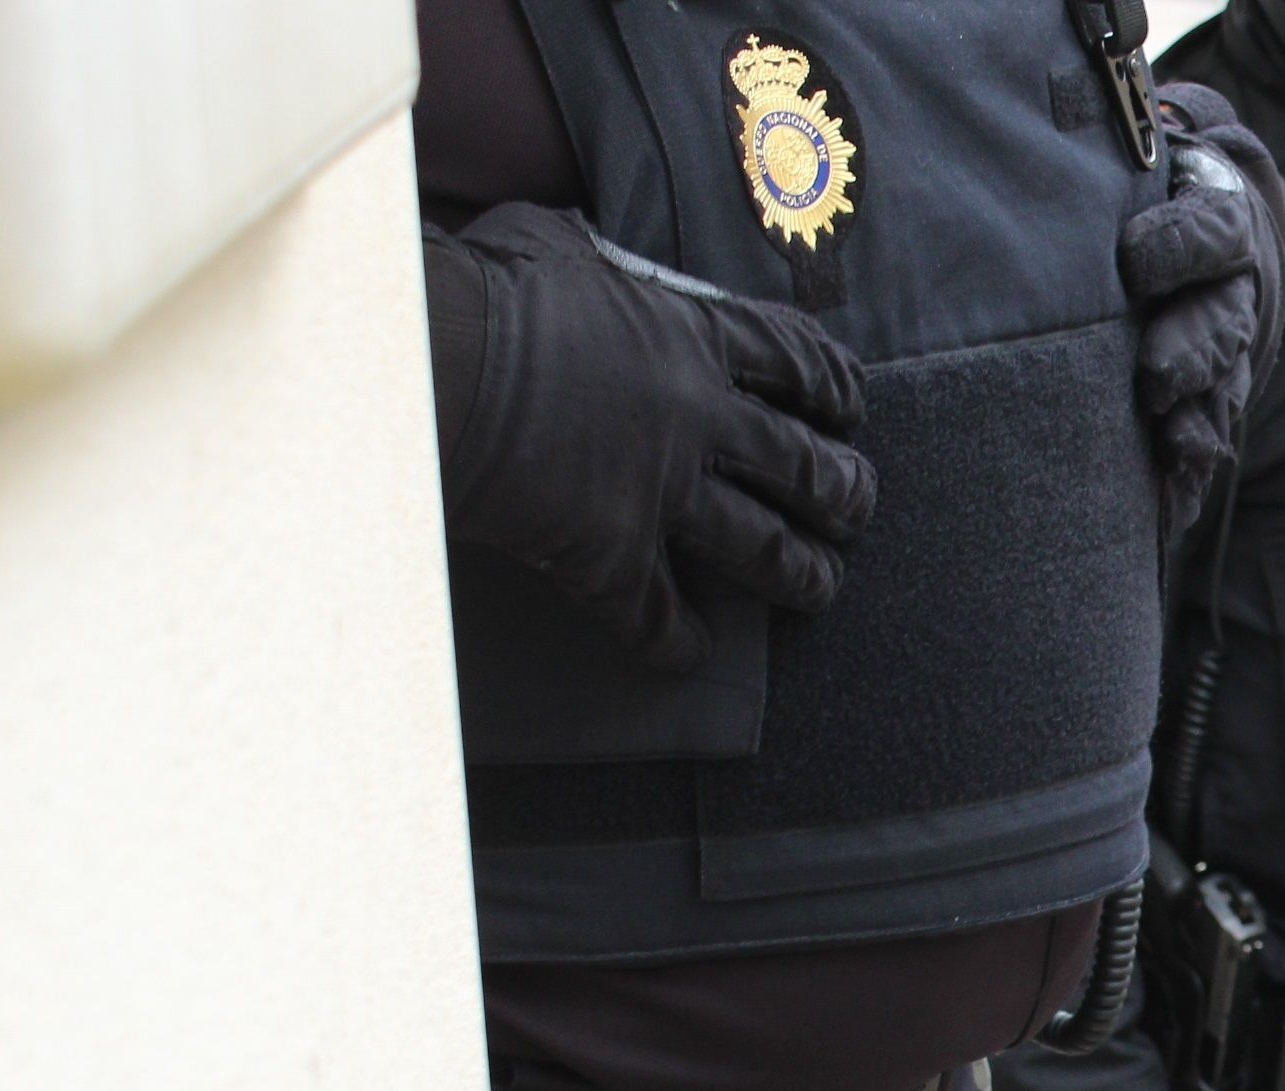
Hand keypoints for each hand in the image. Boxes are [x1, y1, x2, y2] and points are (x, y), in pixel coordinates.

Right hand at [434, 204, 874, 668]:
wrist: (431, 362)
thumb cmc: (480, 291)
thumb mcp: (547, 242)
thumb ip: (582, 254)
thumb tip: (569, 242)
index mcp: (689, 335)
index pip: (795, 360)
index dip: (834, 389)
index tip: (849, 410)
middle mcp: (698, 417)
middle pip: (802, 463)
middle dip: (843, 491)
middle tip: (854, 506)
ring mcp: (662, 491)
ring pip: (764, 547)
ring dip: (803, 573)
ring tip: (820, 587)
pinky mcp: (613, 554)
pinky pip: (660, 615)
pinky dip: (679, 642)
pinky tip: (689, 654)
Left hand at [1119, 87, 1284, 539]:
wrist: (1180, 231)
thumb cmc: (1136, 201)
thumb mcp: (1126, 174)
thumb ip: (1099, 173)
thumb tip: (1072, 198)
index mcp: (1215, 225)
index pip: (1210, 232)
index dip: (1177, 249)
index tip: (1131, 261)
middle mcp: (1229, 293)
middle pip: (1221, 323)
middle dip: (1192, 352)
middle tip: (1157, 378)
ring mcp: (1224, 354)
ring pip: (1222, 388)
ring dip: (1199, 421)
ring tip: (1176, 443)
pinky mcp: (1208, 404)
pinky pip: (1205, 443)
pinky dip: (1188, 478)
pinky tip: (1167, 509)